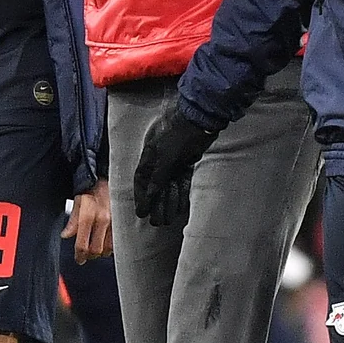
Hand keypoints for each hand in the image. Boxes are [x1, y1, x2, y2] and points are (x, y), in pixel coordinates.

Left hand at [63, 179, 113, 261]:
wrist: (108, 178)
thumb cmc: (92, 188)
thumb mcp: (77, 202)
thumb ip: (72, 221)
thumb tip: (66, 235)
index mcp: (88, 216)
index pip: (83, 244)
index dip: (79, 256)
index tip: (79, 259)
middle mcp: (102, 220)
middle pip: (96, 250)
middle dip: (90, 255)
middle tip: (86, 255)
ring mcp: (114, 222)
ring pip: (108, 248)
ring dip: (101, 252)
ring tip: (95, 248)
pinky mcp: (122, 222)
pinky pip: (117, 241)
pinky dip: (111, 246)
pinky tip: (105, 242)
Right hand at [133, 106, 218, 228]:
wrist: (202, 121)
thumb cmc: (180, 135)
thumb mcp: (166, 157)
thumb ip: (158, 177)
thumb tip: (150, 195)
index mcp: (150, 155)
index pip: (141, 179)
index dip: (140, 196)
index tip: (142, 212)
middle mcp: (160, 159)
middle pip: (155, 186)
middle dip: (155, 204)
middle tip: (156, 221)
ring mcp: (174, 162)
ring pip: (169, 186)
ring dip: (168, 203)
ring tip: (167, 219)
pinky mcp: (188, 163)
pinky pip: (181, 183)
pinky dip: (180, 195)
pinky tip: (179, 208)